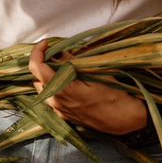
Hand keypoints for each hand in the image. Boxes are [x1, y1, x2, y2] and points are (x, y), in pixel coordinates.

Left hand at [29, 40, 147, 135]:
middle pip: (37, 78)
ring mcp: (60, 111)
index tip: (46, 43)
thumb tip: (60, 53)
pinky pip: (52, 99)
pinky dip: (55, 87)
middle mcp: (56, 102)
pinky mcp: (65, 116)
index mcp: (62, 89)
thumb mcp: (96, 73)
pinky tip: (68, 82)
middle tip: (56, 53)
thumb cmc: (114, 94)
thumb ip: (73, 62)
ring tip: (62, 66)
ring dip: (48, 76)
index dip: (38, 52)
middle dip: (43, 64)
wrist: (124, 119)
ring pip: (44, 90)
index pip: (37, 68)